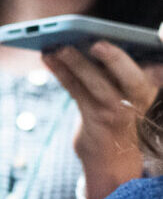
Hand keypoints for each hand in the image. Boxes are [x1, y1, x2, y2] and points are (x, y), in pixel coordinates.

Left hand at [43, 42, 158, 198]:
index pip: (149, 71)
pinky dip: (61, 72)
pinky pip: (76, 91)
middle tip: (96, 43)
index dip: (145, 59)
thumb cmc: (116, 117)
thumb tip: (92, 43)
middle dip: (115, 59)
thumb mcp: (125, 94)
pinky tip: (48, 59)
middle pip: (130, 77)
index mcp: (146, 89)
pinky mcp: (96, 120)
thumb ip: (115, 72)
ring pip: (97, 83)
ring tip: (58, 47)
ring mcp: (118, 112)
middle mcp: (138, 101)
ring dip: (76, 63)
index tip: (142, 37)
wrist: (112, 160)